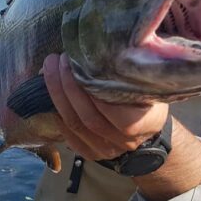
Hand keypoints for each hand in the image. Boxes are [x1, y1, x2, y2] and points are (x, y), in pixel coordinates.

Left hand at [42, 53, 167, 160]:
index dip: (94, 88)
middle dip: (68, 86)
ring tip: (50, 69)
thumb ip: (132, 73)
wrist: (148, 129)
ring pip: (75, 124)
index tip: (78, 61)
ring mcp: (107, 151)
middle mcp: (125, 141)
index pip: (117, 111)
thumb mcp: (150, 84)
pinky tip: (50, 93)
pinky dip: (56, 113)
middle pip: (89, 117)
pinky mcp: (91, 154)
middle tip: (58, 60)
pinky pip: (68, 135)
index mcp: (146, 123)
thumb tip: (107, 46)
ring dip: (58, 95)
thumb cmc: (148, 98)